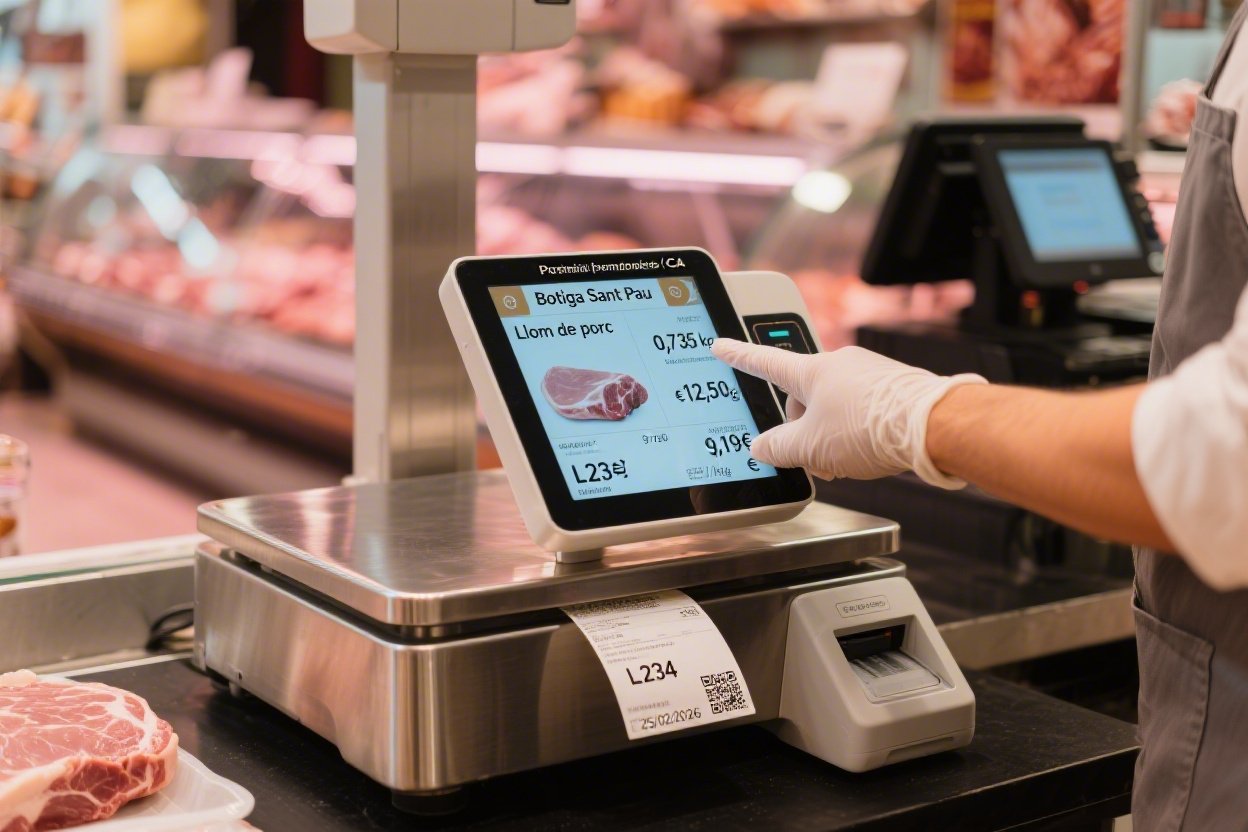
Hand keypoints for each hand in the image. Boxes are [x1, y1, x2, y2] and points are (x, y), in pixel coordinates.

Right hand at [711, 340, 987, 487]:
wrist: (931, 425)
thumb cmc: (870, 429)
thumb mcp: (811, 448)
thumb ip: (778, 448)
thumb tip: (762, 448)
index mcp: (811, 371)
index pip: (765, 362)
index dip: (739, 357)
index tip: (722, 346)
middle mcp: (840, 364)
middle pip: (804, 396)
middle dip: (802, 427)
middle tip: (810, 456)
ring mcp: (869, 372)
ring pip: (835, 405)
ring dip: (831, 433)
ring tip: (846, 460)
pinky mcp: (894, 385)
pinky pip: (862, 407)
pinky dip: (857, 430)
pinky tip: (868, 451)